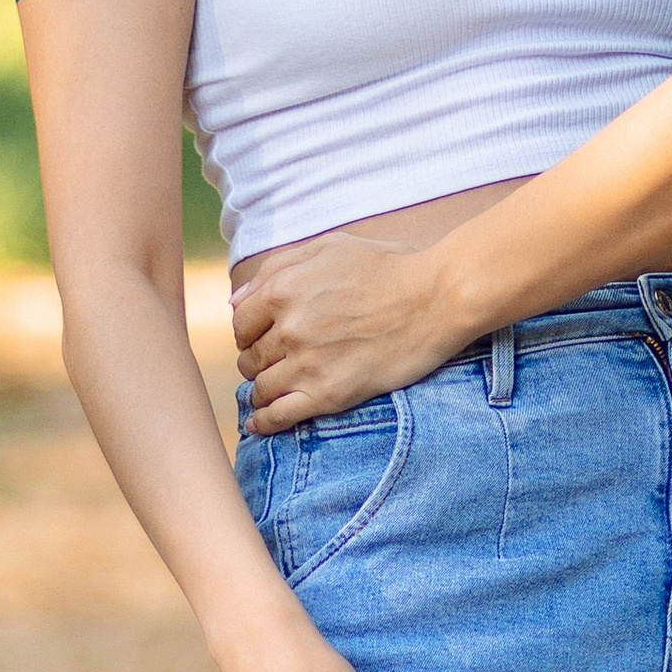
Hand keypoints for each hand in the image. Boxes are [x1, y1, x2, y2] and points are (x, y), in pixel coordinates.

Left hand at [231, 237, 466, 427]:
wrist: (437, 298)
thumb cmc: (388, 267)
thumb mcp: (329, 247)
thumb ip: (277, 267)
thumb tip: (235, 300)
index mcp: (282, 290)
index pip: (240, 323)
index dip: (250, 332)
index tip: (263, 338)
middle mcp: (288, 328)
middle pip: (249, 357)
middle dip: (257, 360)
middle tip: (275, 362)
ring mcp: (307, 364)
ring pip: (261, 387)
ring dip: (263, 390)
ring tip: (273, 390)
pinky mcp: (329, 394)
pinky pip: (280, 416)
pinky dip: (265, 422)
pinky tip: (261, 424)